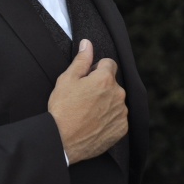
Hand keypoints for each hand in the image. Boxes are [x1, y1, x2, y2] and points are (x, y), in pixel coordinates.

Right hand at [48, 39, 127, 164]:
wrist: (62, 140)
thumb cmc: (62, 108)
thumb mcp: (67, 79)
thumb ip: (81, 60)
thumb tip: (87, 44)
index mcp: (105, 79)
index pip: (109, 64)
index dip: (96, 69)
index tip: (86, 80)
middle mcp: (118, 94)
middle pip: (112, 83)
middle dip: (101, 86)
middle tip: (83, 97)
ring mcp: (121, 113)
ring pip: (116, 100)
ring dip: (106, 102)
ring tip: (87, 112)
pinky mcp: (121, 129)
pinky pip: (118, 118)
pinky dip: (109, 118)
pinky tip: (94, 122)